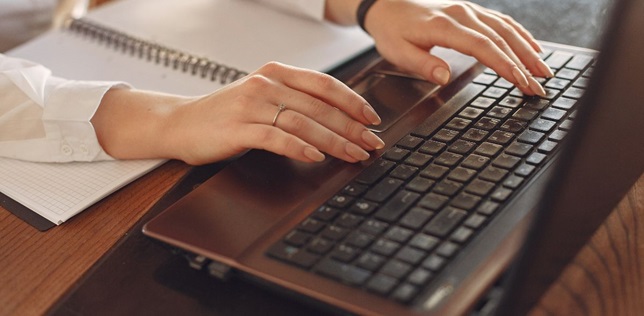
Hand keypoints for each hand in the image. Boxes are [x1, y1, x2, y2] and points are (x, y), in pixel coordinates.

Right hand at [93, 62, 383, 164]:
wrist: (180, 123)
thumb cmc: (225, 114)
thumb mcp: (262, 98)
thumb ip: (294, 101)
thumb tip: (337, 118)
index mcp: (275, 73)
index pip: (324, 84)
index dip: (353, 101)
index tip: (373, 119)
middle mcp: (266, 84)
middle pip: (320, 106)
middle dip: (352, 127)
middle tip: (372, 143)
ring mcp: (252, 105)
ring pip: (304, 122)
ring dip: (334, 140)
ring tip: (354, 154)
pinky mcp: (239, 128)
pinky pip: (276, 138)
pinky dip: (300, 148)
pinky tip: (316, 157)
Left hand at [328, 0, 553, 95]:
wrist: (387, 6)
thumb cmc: (392, 30)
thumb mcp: (397, 52)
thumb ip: (422, 64)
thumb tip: (444, 76)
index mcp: (445, 26)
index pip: (483, 46)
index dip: (504, 65)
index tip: (520, 81)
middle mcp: (462, 14)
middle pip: (501, 39)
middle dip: (523, 64)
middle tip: (540, 86)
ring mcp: (469, 10)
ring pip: (506, 29)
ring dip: (528, 50)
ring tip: (544, 71)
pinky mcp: (471, 11)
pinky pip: (502, 21)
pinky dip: (521, 35)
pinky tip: (533, 48)